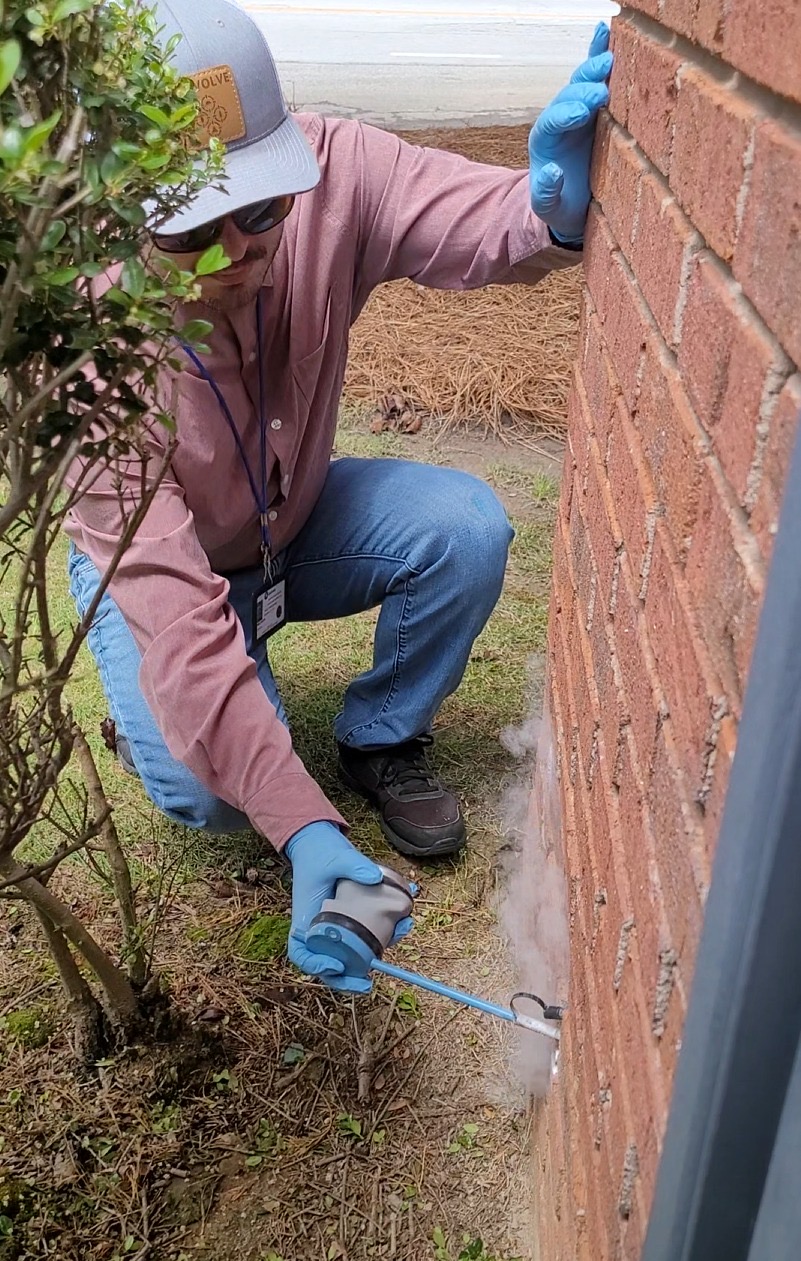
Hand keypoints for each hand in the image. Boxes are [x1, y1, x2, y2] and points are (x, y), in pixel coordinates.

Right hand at [285, 821, 412, 993]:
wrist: (321, 845)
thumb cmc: (321, 854)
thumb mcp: (335, 857)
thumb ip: (354, 865)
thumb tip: (375, 877)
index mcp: (304, 919)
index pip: (301, 953)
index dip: (315, 965)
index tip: (337, 964)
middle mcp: (316, 930)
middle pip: (325, 965)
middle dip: (344, 979)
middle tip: (366, 984)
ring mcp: (333, 929)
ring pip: (345, 958)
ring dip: (363, 966)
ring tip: (384, 965)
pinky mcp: (349, 923)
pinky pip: (361, 941)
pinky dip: (378, 943)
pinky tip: (398, 931)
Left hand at [529, 21, 613, 244]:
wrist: (574, 205)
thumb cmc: (562, 206)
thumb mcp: (549, 207)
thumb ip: (546, 193)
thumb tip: (551, 172)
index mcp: (545, 142)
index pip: (551, 122)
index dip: (565, 115)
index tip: (581, 114)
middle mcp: (561, 120)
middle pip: (568, 97)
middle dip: (583, 90)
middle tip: (601, 90)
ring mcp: (580, 111)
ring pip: (583, 83)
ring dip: (594, 68)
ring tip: (610, 58)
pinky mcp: (599, 108)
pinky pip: (597, 77)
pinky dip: (599, 54)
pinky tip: (607, 32)